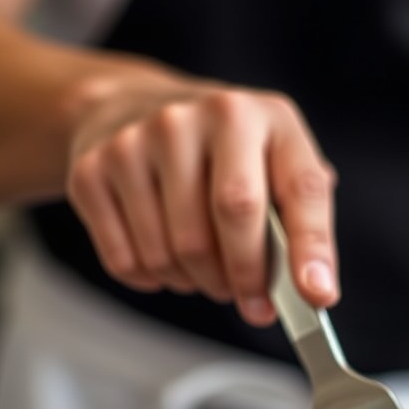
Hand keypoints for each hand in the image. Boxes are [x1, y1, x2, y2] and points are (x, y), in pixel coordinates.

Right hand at [65, 73, 338, 323]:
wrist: (130, 107)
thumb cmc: (220, 152)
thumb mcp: (275, 162)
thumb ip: (301, 221)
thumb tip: (314, 290)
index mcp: (257, 114)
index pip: (298, 189)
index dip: (311, 249)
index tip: (316, 295)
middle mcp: (195, 116)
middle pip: (233, 220)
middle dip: (247, 278)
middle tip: (251, 300)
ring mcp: (137, 140)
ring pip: (176, 253)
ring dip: (197, 282)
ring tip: (204, 267)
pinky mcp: (92, 171)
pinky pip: (128, 262)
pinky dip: (153, 280)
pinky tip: (163, 256)